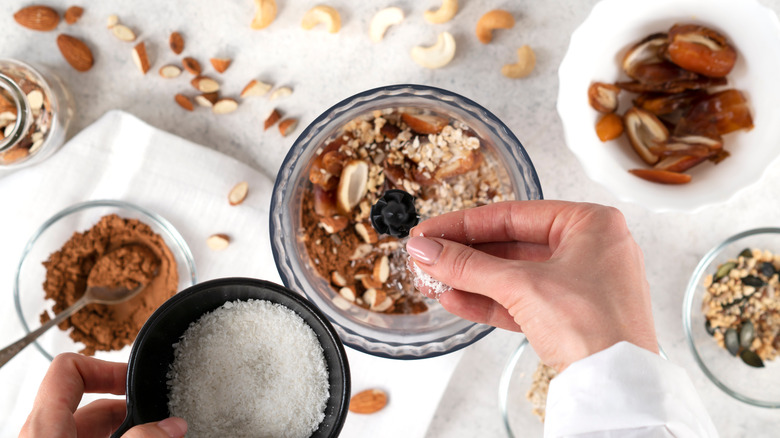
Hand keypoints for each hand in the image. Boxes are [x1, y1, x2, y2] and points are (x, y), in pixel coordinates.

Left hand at [20, 353, 186, 437]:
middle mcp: (43, 435)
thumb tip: (172, 426)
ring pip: (92, 431)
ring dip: (127, 428)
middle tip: (158, 417)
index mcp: (44, 423)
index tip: (134, 379)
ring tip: (157, 435)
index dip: (105, 367)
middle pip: (87, 403)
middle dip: (128, 407)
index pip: (68, 368)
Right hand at [406, 200, 657, 371]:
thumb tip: (429, 251)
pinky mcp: (570, 315)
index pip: (513, 214)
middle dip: (465, 255)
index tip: (432, 231)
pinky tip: (456, 300)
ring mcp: (581, 284)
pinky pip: (521, 300)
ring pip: (513, 275)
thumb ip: (468, 266)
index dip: (464, 224)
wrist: (616, 387)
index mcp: (591, 224)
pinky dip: (489, 301)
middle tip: (428, 256)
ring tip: (434, 280)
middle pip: (511, 244)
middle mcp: (589, 249)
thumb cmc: (598, 328)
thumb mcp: (522, 286)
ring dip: (471, 280)